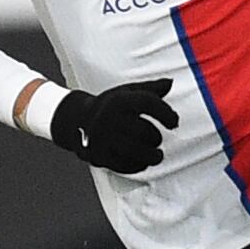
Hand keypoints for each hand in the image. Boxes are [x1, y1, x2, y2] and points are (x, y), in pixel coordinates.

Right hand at [49, 78, 177, 173]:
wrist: (76, 120)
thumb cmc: (110, 106)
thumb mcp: (126, 93)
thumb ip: (150, 89)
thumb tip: (170, 82)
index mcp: (118, 100)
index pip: (149, 103)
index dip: (166, 113)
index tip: (174, 122)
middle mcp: (109, 117)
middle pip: (145, 131)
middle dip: (156, 137)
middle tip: (156, 139)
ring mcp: (103, 138)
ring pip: (137, 151)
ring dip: (152, 156)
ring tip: (157, 155)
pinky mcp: (99, 156)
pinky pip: (125, 165)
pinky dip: (138, 165)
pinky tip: (143, 162)